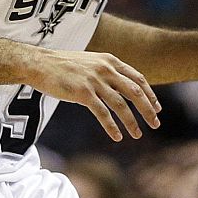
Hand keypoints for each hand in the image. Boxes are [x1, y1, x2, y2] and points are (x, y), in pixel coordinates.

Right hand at [27, 49, 159, 140]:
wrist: (40, 63)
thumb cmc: (63, 65)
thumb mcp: (91, 62)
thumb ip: (107, 71)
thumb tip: (121, 86)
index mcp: (110, 61)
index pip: (138, 79)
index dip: (150, 94)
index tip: (157, 108)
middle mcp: (105, 70)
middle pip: (135, 92)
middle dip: (148, 110)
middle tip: (156, 124)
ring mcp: (94, 81)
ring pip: (121, 105)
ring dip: (132, 122)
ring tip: (137, 135)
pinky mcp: (82, 93)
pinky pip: (102, 113)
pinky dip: (112, 127)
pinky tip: (117, 136)